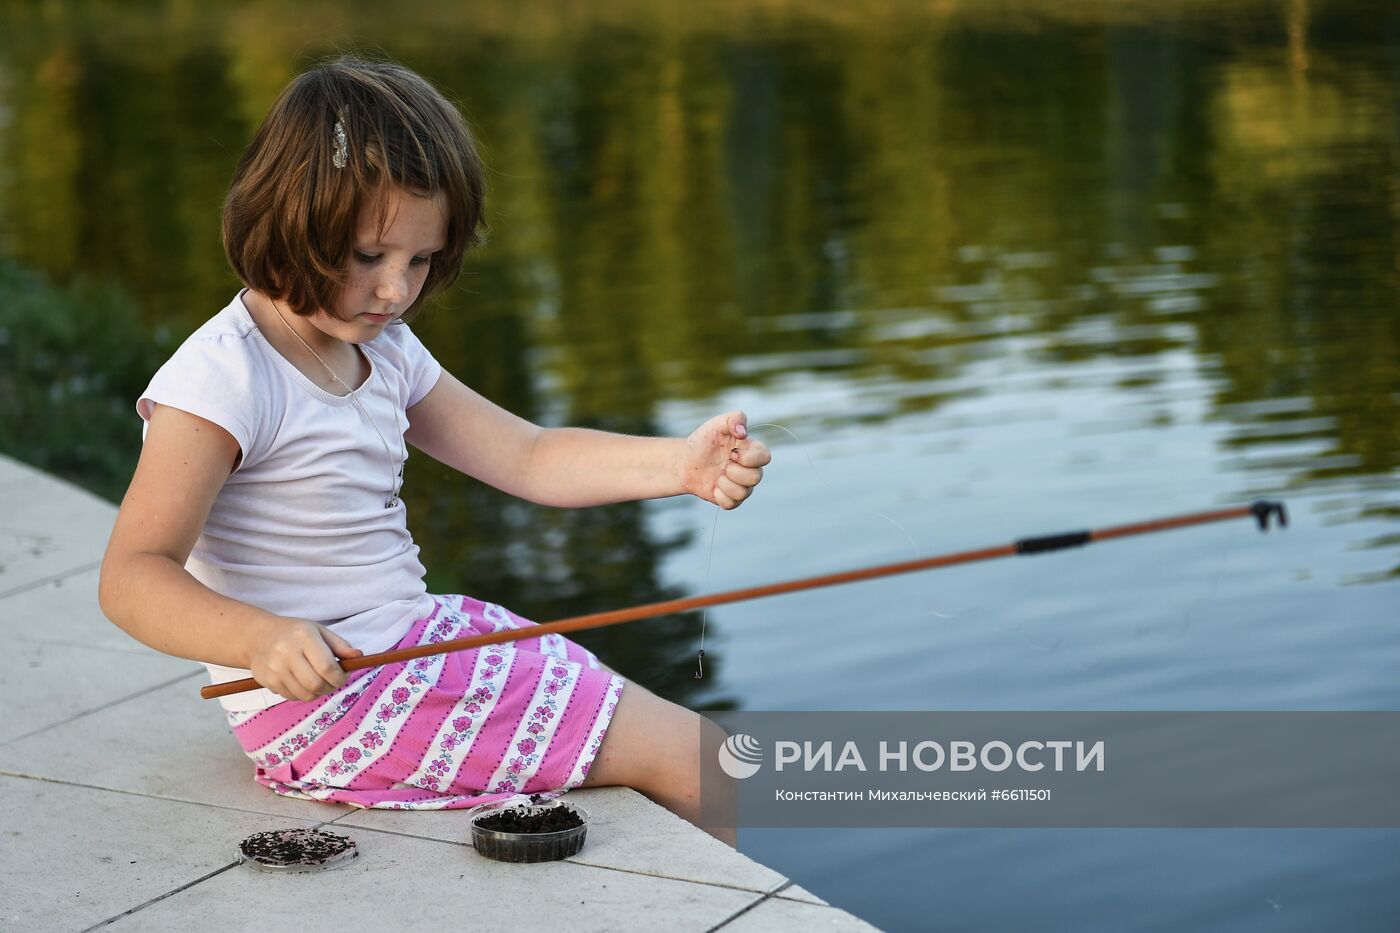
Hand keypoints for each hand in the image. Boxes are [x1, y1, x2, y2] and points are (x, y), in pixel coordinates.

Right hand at [248, 617, 364, 700]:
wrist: (260, 637)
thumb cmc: (295, 633)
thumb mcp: (320, 631)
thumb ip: (340, 645)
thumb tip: (359, 657)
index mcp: (304, 637)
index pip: (326, 667)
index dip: (340, 677)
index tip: (343, 676)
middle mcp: (287, 653)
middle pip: (316, 684)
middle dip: (330, 687)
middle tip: (332, 681)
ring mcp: (275, 669)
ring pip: (305, 695)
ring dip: (318, 692)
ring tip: (318, 681)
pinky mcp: (267, 681)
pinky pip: (292, 697)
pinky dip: (303, 694)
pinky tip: (302, 682)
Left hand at [678, 411, 771, 509]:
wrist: (684, 461)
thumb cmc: (703, 441)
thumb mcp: (716, 424)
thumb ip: (733, 419)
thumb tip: (743, 432)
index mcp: (751, 451)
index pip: (765, 457)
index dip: (749, 457)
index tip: (732, 452)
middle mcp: (750, 469)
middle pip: (757, 478)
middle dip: (735, 472)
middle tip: (723, 465)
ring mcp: (741, 486)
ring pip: (744, 493)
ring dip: (725, 483)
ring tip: (717, 476)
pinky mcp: (731, 499)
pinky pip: (732, 503)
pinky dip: (719, 496)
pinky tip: (713, 487)